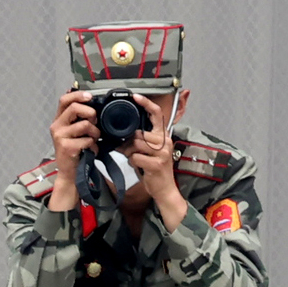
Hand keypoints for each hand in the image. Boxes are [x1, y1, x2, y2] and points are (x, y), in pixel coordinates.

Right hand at [47, 91, 98, 209]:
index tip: (90, 96)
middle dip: (91, 114)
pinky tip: (90, 150)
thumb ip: (82, 119)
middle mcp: (57, 126)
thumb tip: (94, 105)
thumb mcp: (77, 132)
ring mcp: (60, 137)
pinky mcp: (66, 147)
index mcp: (60, 120)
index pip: (65, 100)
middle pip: (75, 108)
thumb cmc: (77, 151)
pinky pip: (87, 140)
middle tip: (94, 123)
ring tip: (92, 140)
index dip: (78, 95)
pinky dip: (93, 145)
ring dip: (95, 133)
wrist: (70, 172)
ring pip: (85, 125)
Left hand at [124, 94, 187, 230]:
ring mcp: (162, 153)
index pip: (157, 115)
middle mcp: (166, 142)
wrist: (165, 189)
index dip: (146, 104)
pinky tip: (139, 166)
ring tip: (135, 159)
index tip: (135, 97)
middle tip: (128, 150)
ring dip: (130, 153)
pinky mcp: (157, 164)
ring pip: (137, 144)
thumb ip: (139, 141)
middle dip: (130, 142)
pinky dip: (133, 162)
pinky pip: (136, 157)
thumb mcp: (149, 152)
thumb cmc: (154, 169)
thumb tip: (122, 135)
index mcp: (164, 136)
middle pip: (140, 133)